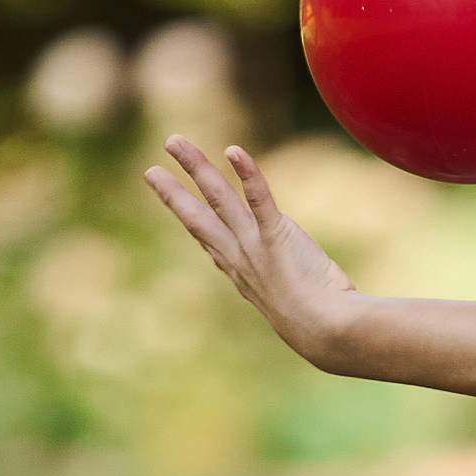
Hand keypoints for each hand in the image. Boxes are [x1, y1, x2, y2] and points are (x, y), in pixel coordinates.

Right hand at [144, 135, 363, 368]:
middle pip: (198, 218)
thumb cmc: (321, 325)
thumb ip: (288, 288)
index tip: (173, 203)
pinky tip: (234, 150)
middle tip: (150, 170)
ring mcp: (254, 247)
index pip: (209, 240)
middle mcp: (240, 258)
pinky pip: (258, 200)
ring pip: (218, 199)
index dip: (189, 218)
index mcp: (241, 272)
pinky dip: (247, 173)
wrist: (325, 332)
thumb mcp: (294, 304)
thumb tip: (298, 289)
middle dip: (172, 193)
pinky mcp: (276, 237)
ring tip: (174, 143)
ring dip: (196, 168)